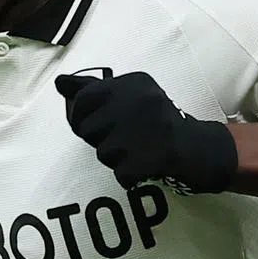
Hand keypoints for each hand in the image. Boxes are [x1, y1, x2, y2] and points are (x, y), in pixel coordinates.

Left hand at [54, 71, 237, 193]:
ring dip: (116, 158)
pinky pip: (120, 174)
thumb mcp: (131, 94)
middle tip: (124, 137)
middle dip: (100, 138)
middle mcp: (138, 102)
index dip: (83, 115)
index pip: (84, 98)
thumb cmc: (156, 119)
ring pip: (103, 153)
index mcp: (133, 83)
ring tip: (137, 149)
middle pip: (88, 129)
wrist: (198, 147)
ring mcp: (144, 130)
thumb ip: (94, 89)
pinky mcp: (149, 158)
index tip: (95, 121)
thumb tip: (59, 82)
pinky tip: (144, 164)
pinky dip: (129, 175)